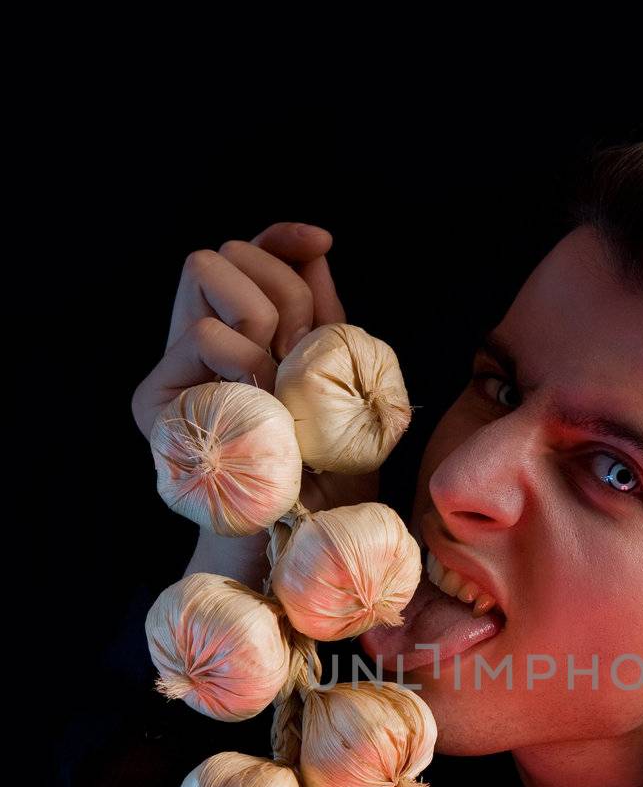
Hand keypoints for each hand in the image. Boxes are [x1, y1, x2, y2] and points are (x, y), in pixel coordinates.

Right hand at [131, 221, 381, 516]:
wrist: (305, 545)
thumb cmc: (331, 478)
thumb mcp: (343, 386)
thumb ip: (325, 320)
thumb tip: (314, 253)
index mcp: (242, 343)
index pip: (249, 257)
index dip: (282, 240)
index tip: (323, 244)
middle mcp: (199, 351)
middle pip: (225, 252)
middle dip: (280, 287)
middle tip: (302, 355)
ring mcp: (174, 373)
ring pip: (206, 271)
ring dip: (262, 318)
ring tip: (281, 385)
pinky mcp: (156, 401)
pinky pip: (203, 333)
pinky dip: (246, 357)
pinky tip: (262, 400)